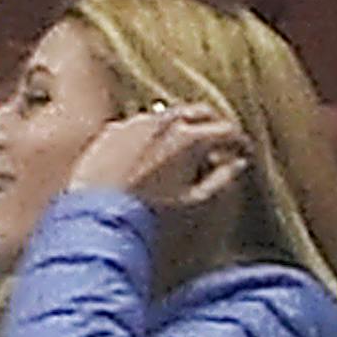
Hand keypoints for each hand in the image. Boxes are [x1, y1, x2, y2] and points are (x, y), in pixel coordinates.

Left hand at [66, 103, 249, 207]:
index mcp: (189, 139)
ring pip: (167, 115)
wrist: (93, 225)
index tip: (243, 152)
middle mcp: (161, 124)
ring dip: (183, 126)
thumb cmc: (150, 221)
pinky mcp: (108, 135)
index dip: (240, 142)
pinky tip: (153, 151)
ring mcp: (132, 126)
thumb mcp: (197, 206)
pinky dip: (154, 133)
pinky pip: (139, 125)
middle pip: (198, 112)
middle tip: (221, 141)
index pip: (227, 130)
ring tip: (187, 146)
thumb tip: (237, 163)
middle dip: (214, 124)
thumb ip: (223, 180)